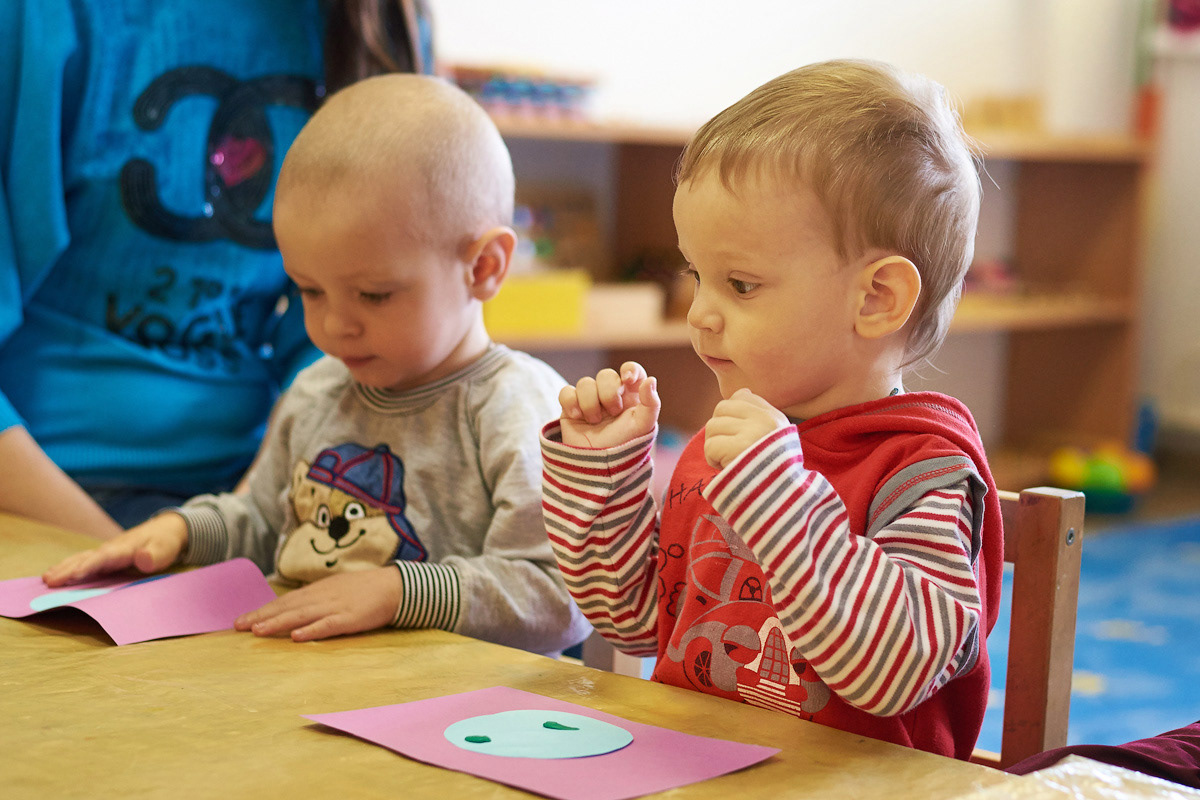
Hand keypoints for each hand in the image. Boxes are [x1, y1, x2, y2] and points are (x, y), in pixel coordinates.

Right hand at [42, 513, 187, 586]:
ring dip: (64, 569)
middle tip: (49, 581)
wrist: (165, 530)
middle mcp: (110, 549)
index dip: (89, 566)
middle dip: (68, 569)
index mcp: (124, 548)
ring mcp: (106, 553)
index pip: (104, 557)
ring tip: (46, 579)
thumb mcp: (165, 549)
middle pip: (86, 559)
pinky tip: (56, 575)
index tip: (74, 575)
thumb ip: (154, 556)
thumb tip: (143, 559)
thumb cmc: (165, 542)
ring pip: (81, 559)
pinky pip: (83, 562)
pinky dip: (68, 568)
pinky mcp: (105, 558)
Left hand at [235, 566, 401, 641]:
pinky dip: (311, 631)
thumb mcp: (336, 589)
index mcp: (318, 591)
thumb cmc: (365, 590)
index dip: (263, 610)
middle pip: (287, 607)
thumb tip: (293, 610)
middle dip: (262, 616)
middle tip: (238, 627)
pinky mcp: (350, 619)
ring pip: (301, 616)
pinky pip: (327, 626)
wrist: (394, 586)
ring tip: (258, 631)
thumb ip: (316, 599)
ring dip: (278, 623)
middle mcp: (322, 597)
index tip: (242, 620)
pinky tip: (296, 637)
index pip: (285, 601)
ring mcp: (335, 607)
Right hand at [558, 361, 660, 448]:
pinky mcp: (571, 407)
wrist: (598, 467)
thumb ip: (651, 403)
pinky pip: (566, 392)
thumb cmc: (624, 446)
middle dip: (608, 393)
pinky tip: (577, 417)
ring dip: (590, 403)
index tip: (627, 380)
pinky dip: (571, 403)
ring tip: (595, 421)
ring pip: (585, 382)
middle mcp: (610, 394)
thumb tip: (651, 379)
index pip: (632, 370)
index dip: (629, 369)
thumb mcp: (643, 427)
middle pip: (606, 375)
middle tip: (613, 412)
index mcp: (631, 395)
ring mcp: (589, 399)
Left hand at [704, 388, 789, 469]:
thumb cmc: (774, 471)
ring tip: (731, 462)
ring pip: (712, 427)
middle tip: (730, 451)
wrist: (784, 500)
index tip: (739, 437)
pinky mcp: (739, 449)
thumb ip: (757, 414)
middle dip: (719, 431)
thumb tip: (741, 392)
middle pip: (721, 409)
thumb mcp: (775, 437)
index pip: (741, 396)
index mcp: (774, 416)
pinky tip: (727, 470)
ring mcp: (752, 433)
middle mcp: (765, 420)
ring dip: (715, 448)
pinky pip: (710, 446)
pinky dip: (712, 460)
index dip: (732, 417)